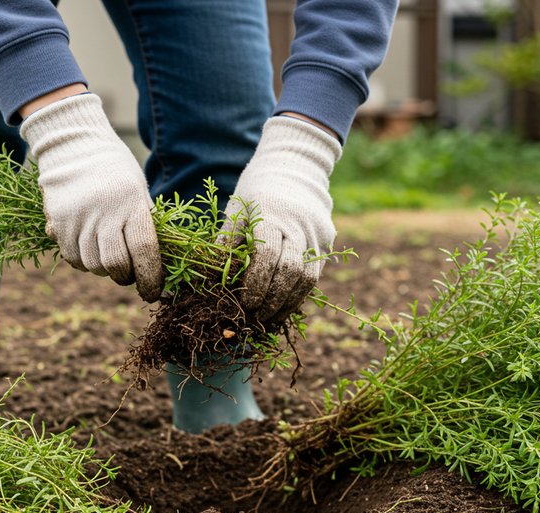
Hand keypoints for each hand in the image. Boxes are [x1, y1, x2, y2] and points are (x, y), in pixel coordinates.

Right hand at [19, 93, 162, 301]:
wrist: (73, 145)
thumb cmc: (115, 171)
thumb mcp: (139, 191)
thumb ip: (144, 224)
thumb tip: (155, 265)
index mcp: (131, 203)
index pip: (144, 250)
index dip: (150, 277)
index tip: (153, 292)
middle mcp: (104, 212)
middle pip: (115, 264)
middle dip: (125, 276)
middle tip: (129, 272)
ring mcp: (77, 218)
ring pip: (92, 265)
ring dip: (104, 269)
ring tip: (108, 255)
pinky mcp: (57, 223)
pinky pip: (72, 258)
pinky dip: (83, 261)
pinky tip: (88, 247)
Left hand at [223, 115, 342, 321]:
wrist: (296, 166)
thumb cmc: (258, 189)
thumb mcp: (237, 208)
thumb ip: (227, 241)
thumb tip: (211, 277)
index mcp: (272, 214)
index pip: (267, 255)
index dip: (256, 283)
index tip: (245, 302)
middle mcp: (299, 225)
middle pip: (291, 271)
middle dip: (272, 299)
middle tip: (255, 317)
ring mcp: (317, 234)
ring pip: (308, 278)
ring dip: (288, 302)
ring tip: (269, 318)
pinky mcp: (328, 241)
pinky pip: (315, 274)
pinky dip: (299, 294)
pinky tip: (283, 305)